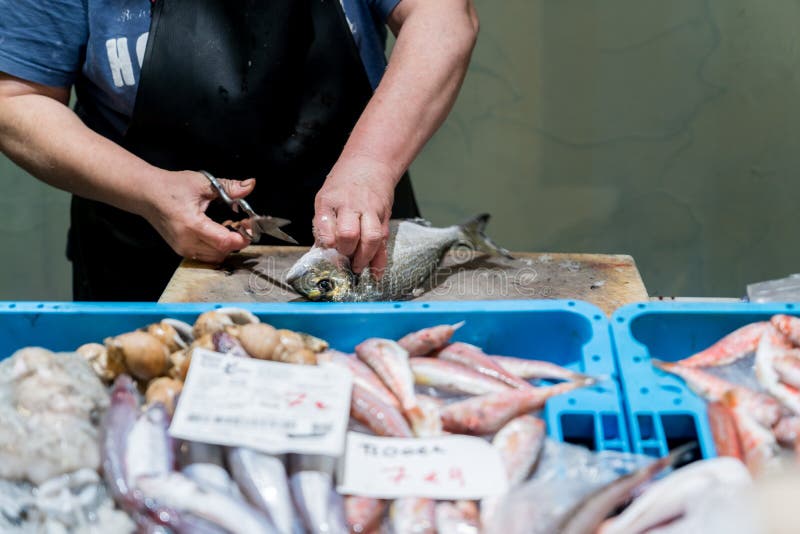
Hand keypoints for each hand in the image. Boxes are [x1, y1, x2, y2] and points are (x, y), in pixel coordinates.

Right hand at [142, 170, 255, 262]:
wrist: (145, 194)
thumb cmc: (171, 187)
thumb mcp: (202, 182)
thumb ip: (229, 187)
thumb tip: (250, 185)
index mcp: (191, 224)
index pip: (224, 242)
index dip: (242, 238)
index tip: (249, 227)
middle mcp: (186, 241)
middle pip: (222, 252)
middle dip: (237, 241)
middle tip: (243, 224)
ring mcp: (182, 249)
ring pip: (215, 257)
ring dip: (227, 246)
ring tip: (230, 227)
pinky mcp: (181, 251)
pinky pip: (206, 256)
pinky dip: (216, 248)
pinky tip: (218, 233)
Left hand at [313, 157, 397, 275]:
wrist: (370, 163)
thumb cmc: (343, 185)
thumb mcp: (325, 198)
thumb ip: (323, 225)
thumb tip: (322, 252)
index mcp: (330, 201)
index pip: (327, 228)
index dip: (328, 243)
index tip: (329, 250)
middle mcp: (351, 205)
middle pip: (349, 234)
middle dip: (347, 251)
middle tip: (344, 257)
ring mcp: (370, 210)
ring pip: (371, 238)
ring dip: (364, 257)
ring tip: (357, 267)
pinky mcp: (384, 216)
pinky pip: (383, 240)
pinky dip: (380, 259)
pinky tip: (376, 271)